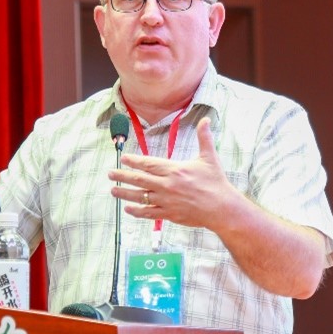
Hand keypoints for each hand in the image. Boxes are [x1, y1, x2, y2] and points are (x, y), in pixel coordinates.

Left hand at [106, 117, 234, 226]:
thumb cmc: (216, 182)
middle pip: (139, 179)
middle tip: (110, 173)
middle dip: (123, 176)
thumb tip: (205, 120)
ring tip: (113, 190)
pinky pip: (149, 212)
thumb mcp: (209, 158)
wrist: (222, 208)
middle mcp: (167, 185)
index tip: (124, 158)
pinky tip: (128, 209)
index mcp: (174, 170)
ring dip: (124, 193)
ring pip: (140, 196)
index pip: (148, 164)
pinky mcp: (169, 214)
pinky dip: (137, 211)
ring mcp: (166, 200)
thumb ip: (204, 138)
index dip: (134, 161)